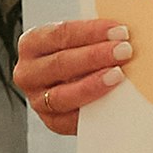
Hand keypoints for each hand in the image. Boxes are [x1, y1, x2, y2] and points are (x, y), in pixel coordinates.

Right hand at [14, 18, 134, 134]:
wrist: (76, 83)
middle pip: (60, 63)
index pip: (60, 34)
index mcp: (31, 44)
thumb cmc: (80, 55)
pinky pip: (71, 120)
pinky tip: (111, 100)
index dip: (91, 32)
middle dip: (95, 56)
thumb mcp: (80, 41)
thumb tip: (120, 34)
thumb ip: (94, 36)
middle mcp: (28, 73)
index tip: (119, 31)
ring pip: (62, 95)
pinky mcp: (52, 122)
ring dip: (93, 84)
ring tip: (119, 75)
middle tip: (124, 51)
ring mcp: (37, 100)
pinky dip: (92, 109)